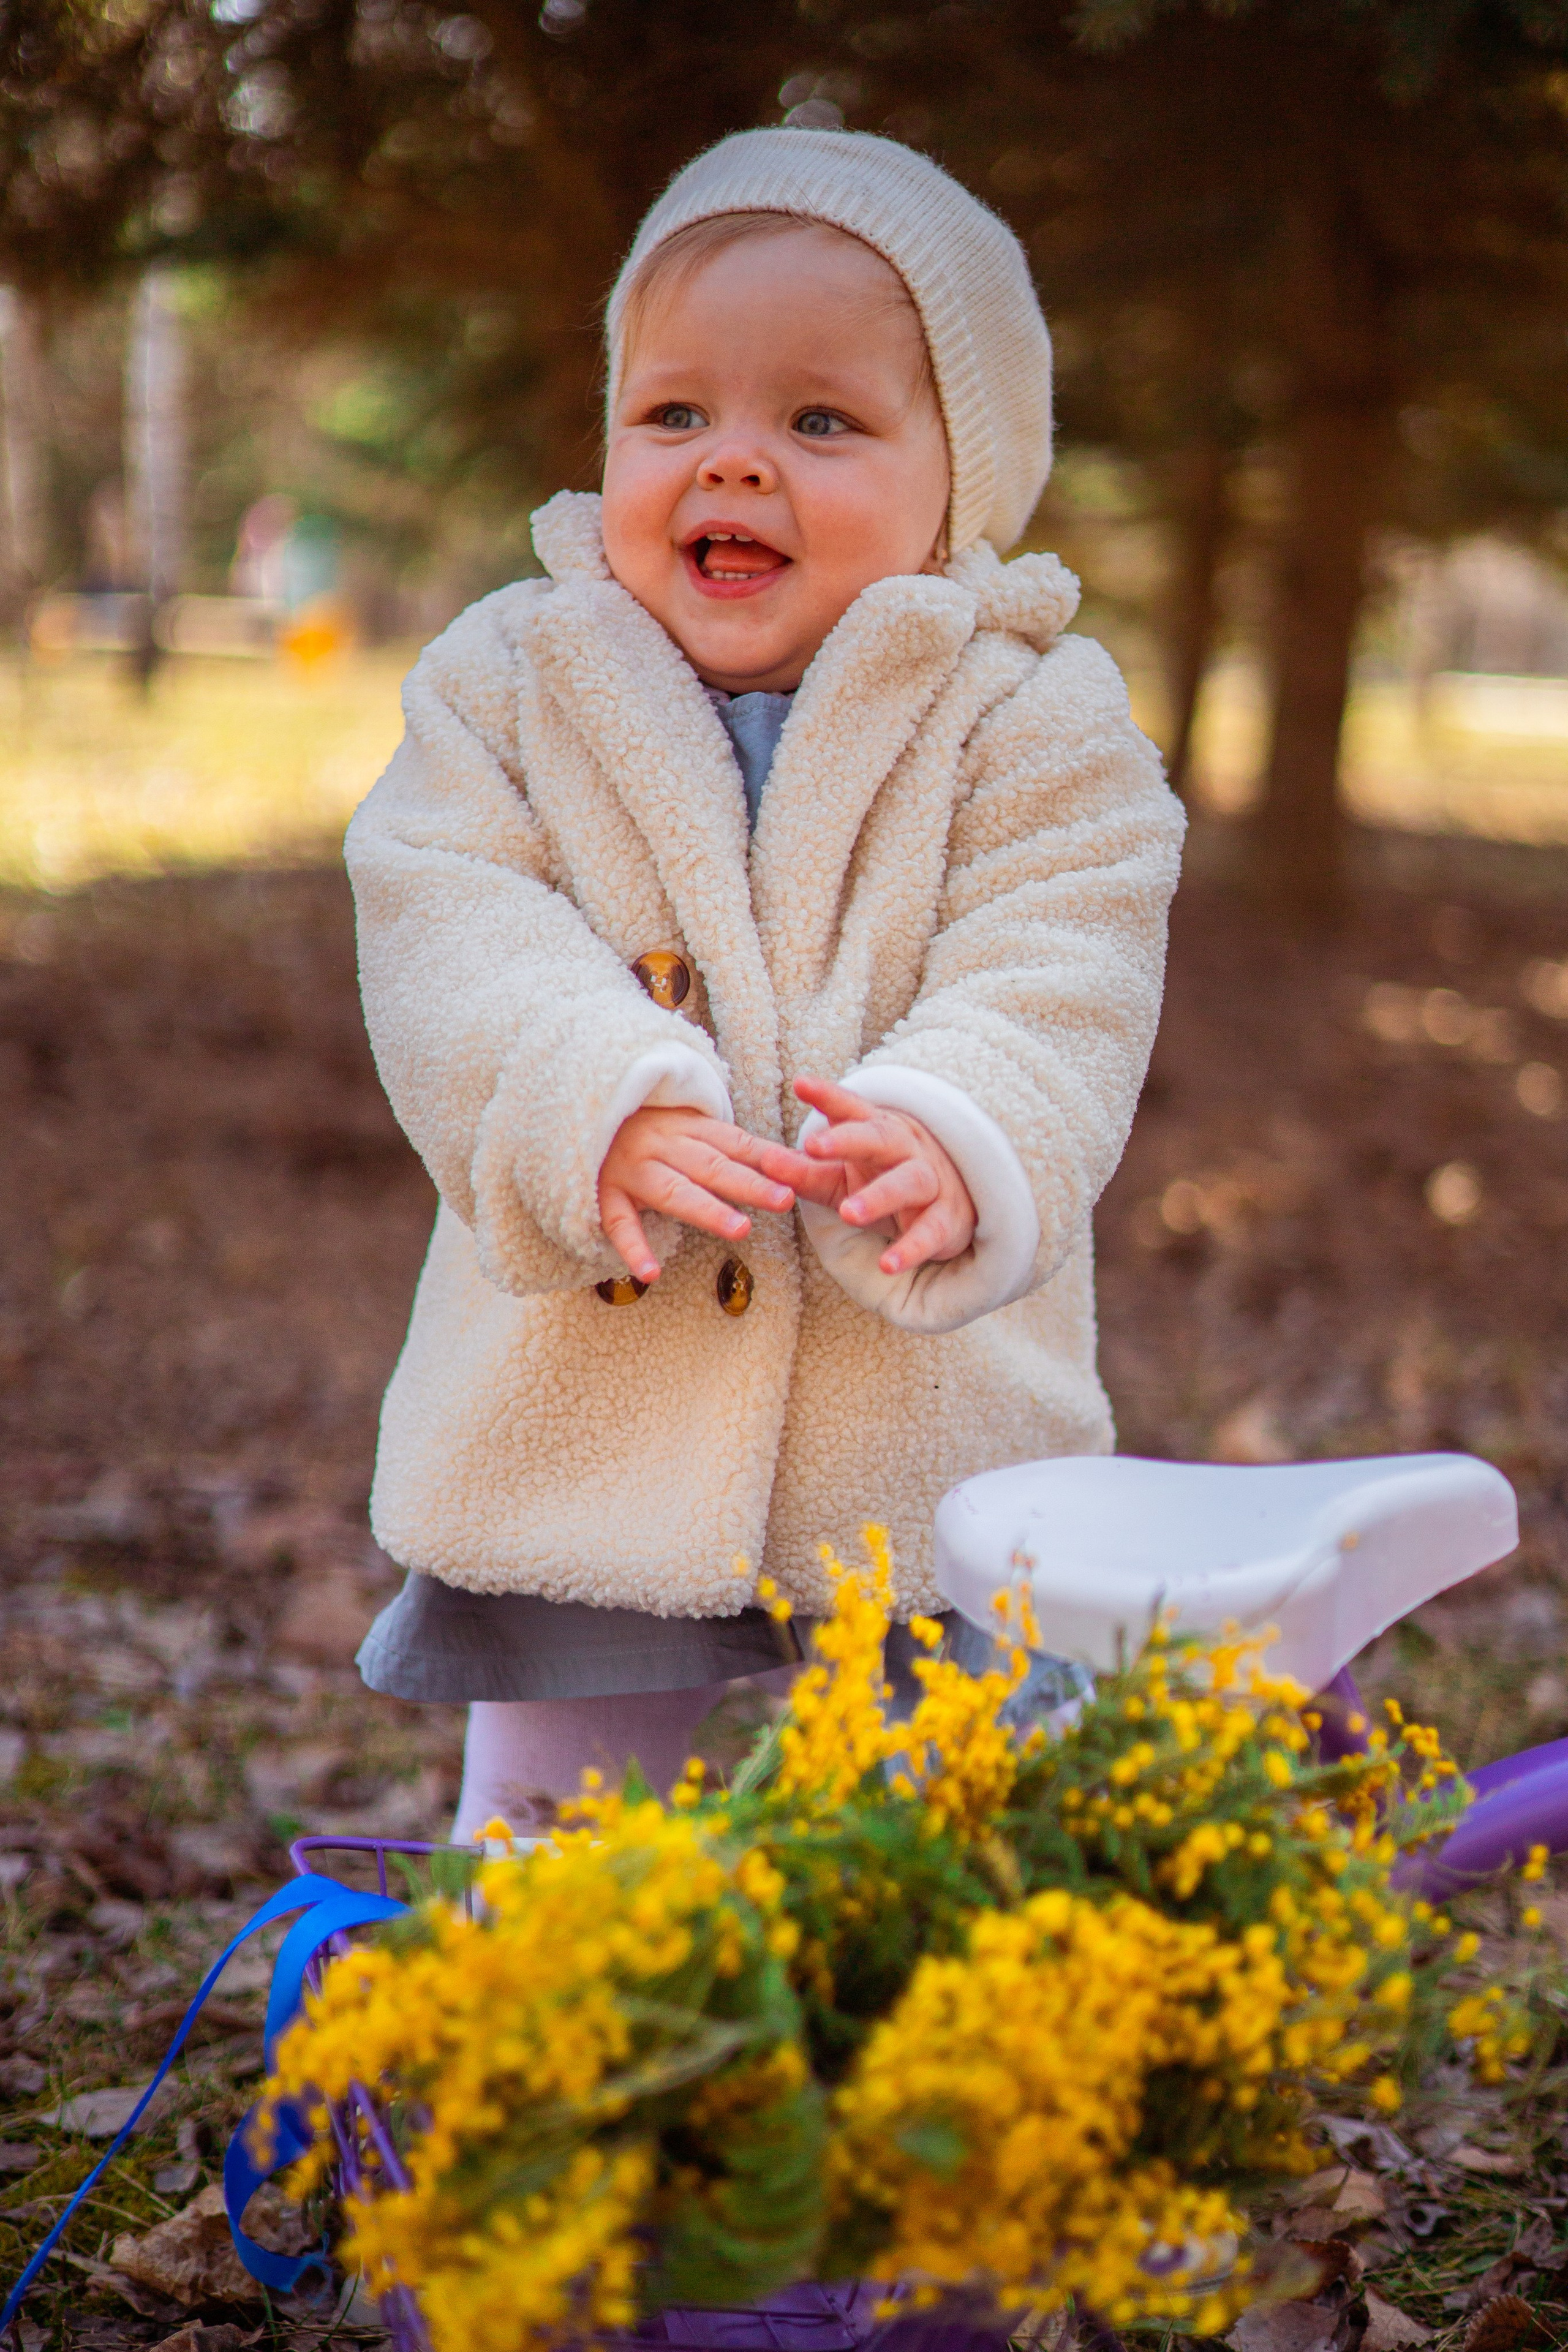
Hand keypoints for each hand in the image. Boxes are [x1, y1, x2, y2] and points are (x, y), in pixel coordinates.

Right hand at [598, 1105, 799, 1285]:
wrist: (577, 1110)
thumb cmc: (642, 1127)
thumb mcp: (682, 1124)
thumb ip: (723, 1144)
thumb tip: (783, 1163)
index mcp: (686, 1127)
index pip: (733, 1142)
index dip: (766, 1158)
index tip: (799, 1172)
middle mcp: (661, 1145)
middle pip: (711, 1166)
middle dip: (749, 1183)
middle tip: (784, 1199)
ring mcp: (632, 1170)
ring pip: (674, 1191)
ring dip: (707, 1210)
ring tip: (740, 1229)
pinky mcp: (603, 1194)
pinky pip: (620, 1223)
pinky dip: (634, 1248)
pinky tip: (651, 1273)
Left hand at [788, 1074, 976, 1276]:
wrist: (953, 1202)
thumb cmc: (885, 1179)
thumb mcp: (842, 1174)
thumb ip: (805, 1170)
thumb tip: (764, 1161)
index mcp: (877, 1130)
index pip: (851, 1109)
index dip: (827, 1095)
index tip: (801, 1084)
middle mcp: (906, 1148)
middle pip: (879, 1138)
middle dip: (848, 1140)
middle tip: (814, 1145)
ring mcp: (930, 1181)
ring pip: (908, 1182)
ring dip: (879, 1196)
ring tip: (849, 1213)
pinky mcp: (946, 1218)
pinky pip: (930, 1232)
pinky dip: (911, 1248)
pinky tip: (888, 1263)